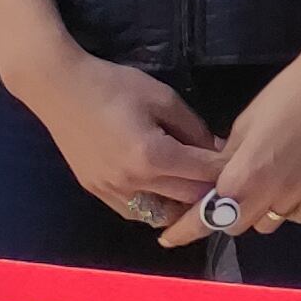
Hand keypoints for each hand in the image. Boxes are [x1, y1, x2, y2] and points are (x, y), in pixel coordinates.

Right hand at [15, 50, 223, 229]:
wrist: (59, 89)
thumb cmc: (113, 86)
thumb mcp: (163, 98)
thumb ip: (193, 128)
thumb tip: (217, 150)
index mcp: (152, 156)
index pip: (203, 174)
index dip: (227, 170)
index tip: (241, 164)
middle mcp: (133, 182)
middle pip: (187, 200)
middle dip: (210, 191)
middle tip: (223, 178)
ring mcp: (112, 192)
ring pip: (161, 215)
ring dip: (182, 206)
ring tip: (194, 188)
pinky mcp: (97, 193)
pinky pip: (135, 212)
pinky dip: (155, 206)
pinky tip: (163, 190)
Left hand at [163, 46, 300, 248]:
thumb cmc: (284, 95)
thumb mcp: (243, 124)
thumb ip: (226, 159)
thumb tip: (215, 178)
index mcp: (244, 174)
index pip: (208, 215)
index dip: (186, 229)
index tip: (170, 237)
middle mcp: (271, 192)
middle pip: (237, 226)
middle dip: (225, 215)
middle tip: (227, 196)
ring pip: (268, 224)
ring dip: (257, 212)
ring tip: (264, 185)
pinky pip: (297, 215)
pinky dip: (287, 207)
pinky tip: (290, 185)